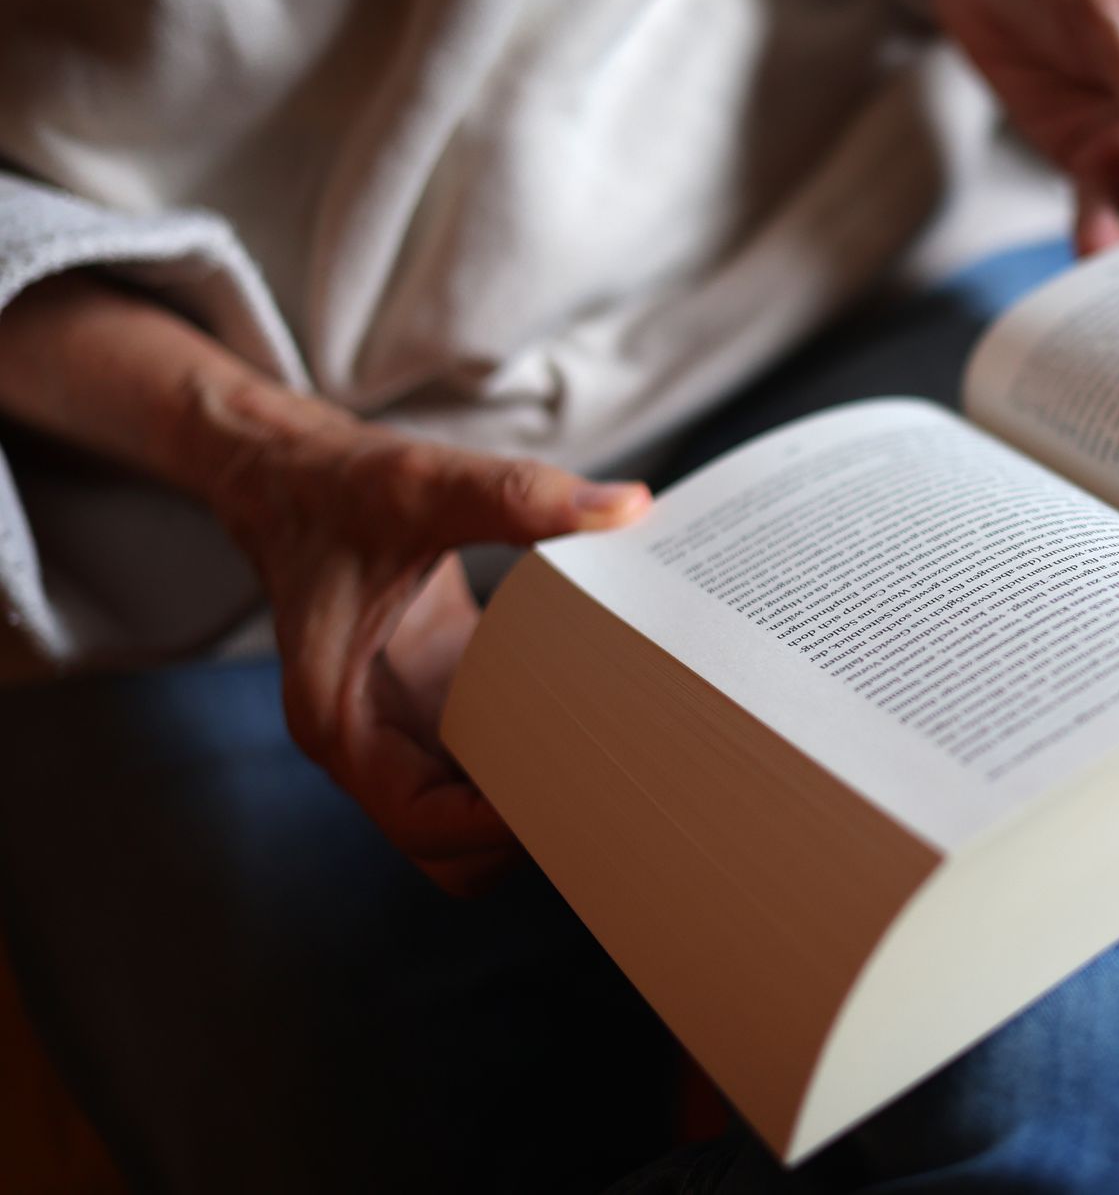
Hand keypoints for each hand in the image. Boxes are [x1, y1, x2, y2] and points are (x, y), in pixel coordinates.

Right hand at [195, 383, 649, 893]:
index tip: (580, 791)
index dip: (501, 827)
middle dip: (524, 836)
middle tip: (610, 785)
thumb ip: (516, 496)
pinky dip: (535, 761)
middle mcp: (369, 743)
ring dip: (532, 808)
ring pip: (471, 822)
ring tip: (612, 763)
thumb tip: (624, 507)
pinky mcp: (436, 704)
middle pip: (453, 850)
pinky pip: (488, 767)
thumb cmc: (337, 487)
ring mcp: (403, 730)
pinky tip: (596, 720)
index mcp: (342, 720)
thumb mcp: (423, 482)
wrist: (289, 474)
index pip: (425, 824)